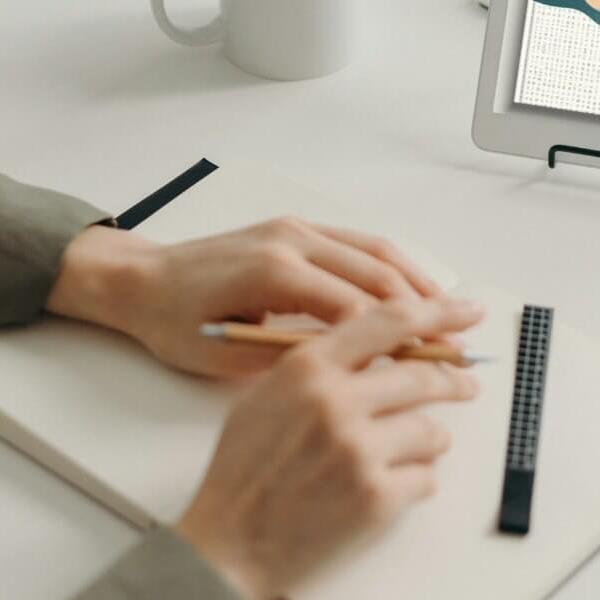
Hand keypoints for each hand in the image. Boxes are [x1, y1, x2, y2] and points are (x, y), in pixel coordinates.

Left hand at [46, 217, 442, 376]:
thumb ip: (291, 359)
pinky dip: (392, 265)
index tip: (431, 364)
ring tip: (451, 311)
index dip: (399, 339)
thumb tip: (351, 372)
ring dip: (417, 281)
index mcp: (274, 272)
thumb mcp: (227, 356)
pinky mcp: (296, 228)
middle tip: (458, 339)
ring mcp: (296, 229)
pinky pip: (357, 242)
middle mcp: (292, 241)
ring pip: (375, 251)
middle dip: (423, 309)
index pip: (356, 308)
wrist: (141, 280)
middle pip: (377, 274)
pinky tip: (413, 288)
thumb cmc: (175, 323)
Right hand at [175, 296, 483, 599]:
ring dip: (429, 441)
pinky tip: (386, 489)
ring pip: (431, 431)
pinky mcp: (375, 498)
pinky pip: (426, 479)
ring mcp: (357, 451)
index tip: (467, 311)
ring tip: (406, 452)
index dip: (437, 313)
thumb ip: (321, 363)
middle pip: (423, 375)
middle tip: (466, 384)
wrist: (228, 544)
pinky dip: (415, 483)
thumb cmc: (244, 470)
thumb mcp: (267, 394)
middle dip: (453, 381)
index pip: (390, 321)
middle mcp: (336, 402)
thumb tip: (381, 343)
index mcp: (308, 368)